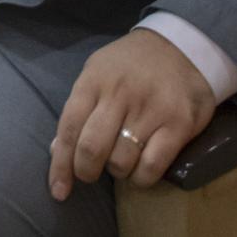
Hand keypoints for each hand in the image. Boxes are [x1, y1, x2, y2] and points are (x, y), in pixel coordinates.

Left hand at [48, 29, 215, 199]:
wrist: (180, 46)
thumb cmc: (130, 66)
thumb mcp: (97, 74)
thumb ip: (79, 110)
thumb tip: (57, 150)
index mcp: (93, 81)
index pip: (68, 128)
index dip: (60, 164)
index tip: (58, 190)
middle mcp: (119, 95)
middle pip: (92, 148)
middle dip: (85, 171)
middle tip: (90, 175)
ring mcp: (150, 109)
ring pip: (121, 160)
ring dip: (117, 172)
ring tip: (120, 164)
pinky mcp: (178, 123)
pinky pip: (153, 164)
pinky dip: (142, 178)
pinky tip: (141, 172)